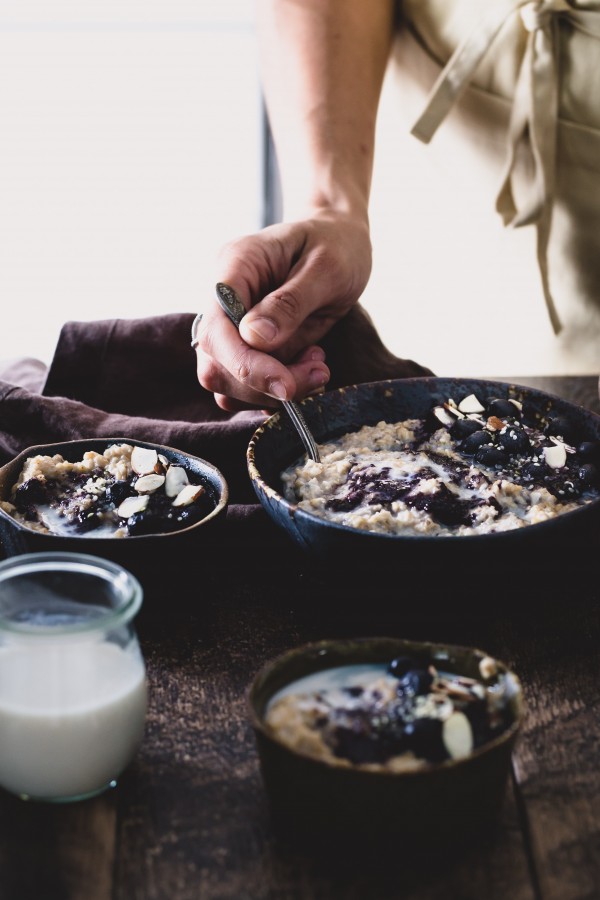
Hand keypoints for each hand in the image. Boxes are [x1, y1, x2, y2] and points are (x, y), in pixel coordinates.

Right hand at [194, 209, 371, 410]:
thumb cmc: (338, 246)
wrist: (343, 242)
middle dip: (263, 383)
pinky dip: (276, 392)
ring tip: (318, 368)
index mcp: (235, 267)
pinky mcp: (249, 346)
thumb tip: (254, 338)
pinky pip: (247, 385)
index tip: (286, 385)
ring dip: (272, 391)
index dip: (244, 364)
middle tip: (318, 374)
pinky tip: (310, 369)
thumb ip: (290, 302)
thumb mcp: (327, 268)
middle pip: (215, 363)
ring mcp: (233, 325)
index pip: (216, 329)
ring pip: (228, 381)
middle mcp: (224, 299)